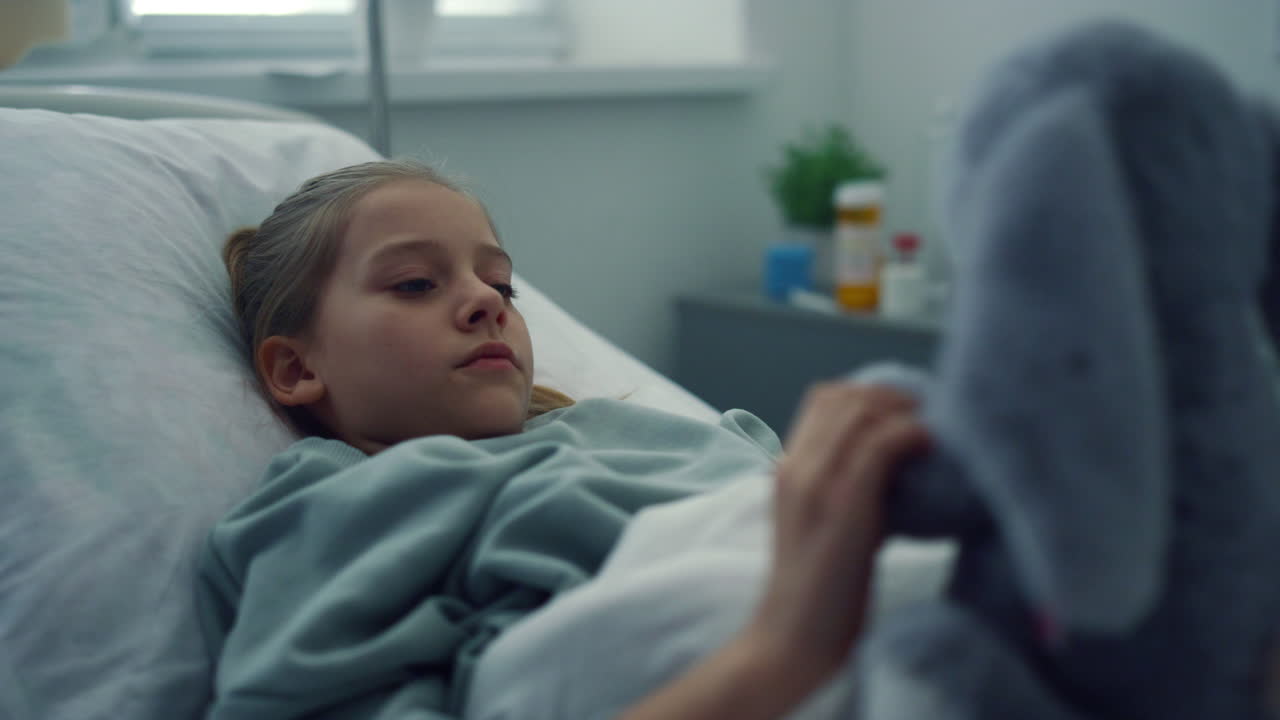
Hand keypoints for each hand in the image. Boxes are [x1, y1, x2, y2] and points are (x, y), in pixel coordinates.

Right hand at [744, 381, 930, 687]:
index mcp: (787, 470)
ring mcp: (816, 483)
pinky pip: (881, 443)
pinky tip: (931, 448)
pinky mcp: (844, 504)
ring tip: (933, 434)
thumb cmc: (820, 594)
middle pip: (843, 396)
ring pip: (860, 410)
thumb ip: (849, 489)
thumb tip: (900, 465)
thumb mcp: (829, 525)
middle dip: (892, 396)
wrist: (792, 640)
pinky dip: (911, 435)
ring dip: (904, 413)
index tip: (905, 413)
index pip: (823, 399)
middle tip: (927, 418)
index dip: (869, 394)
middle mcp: (796, 468)